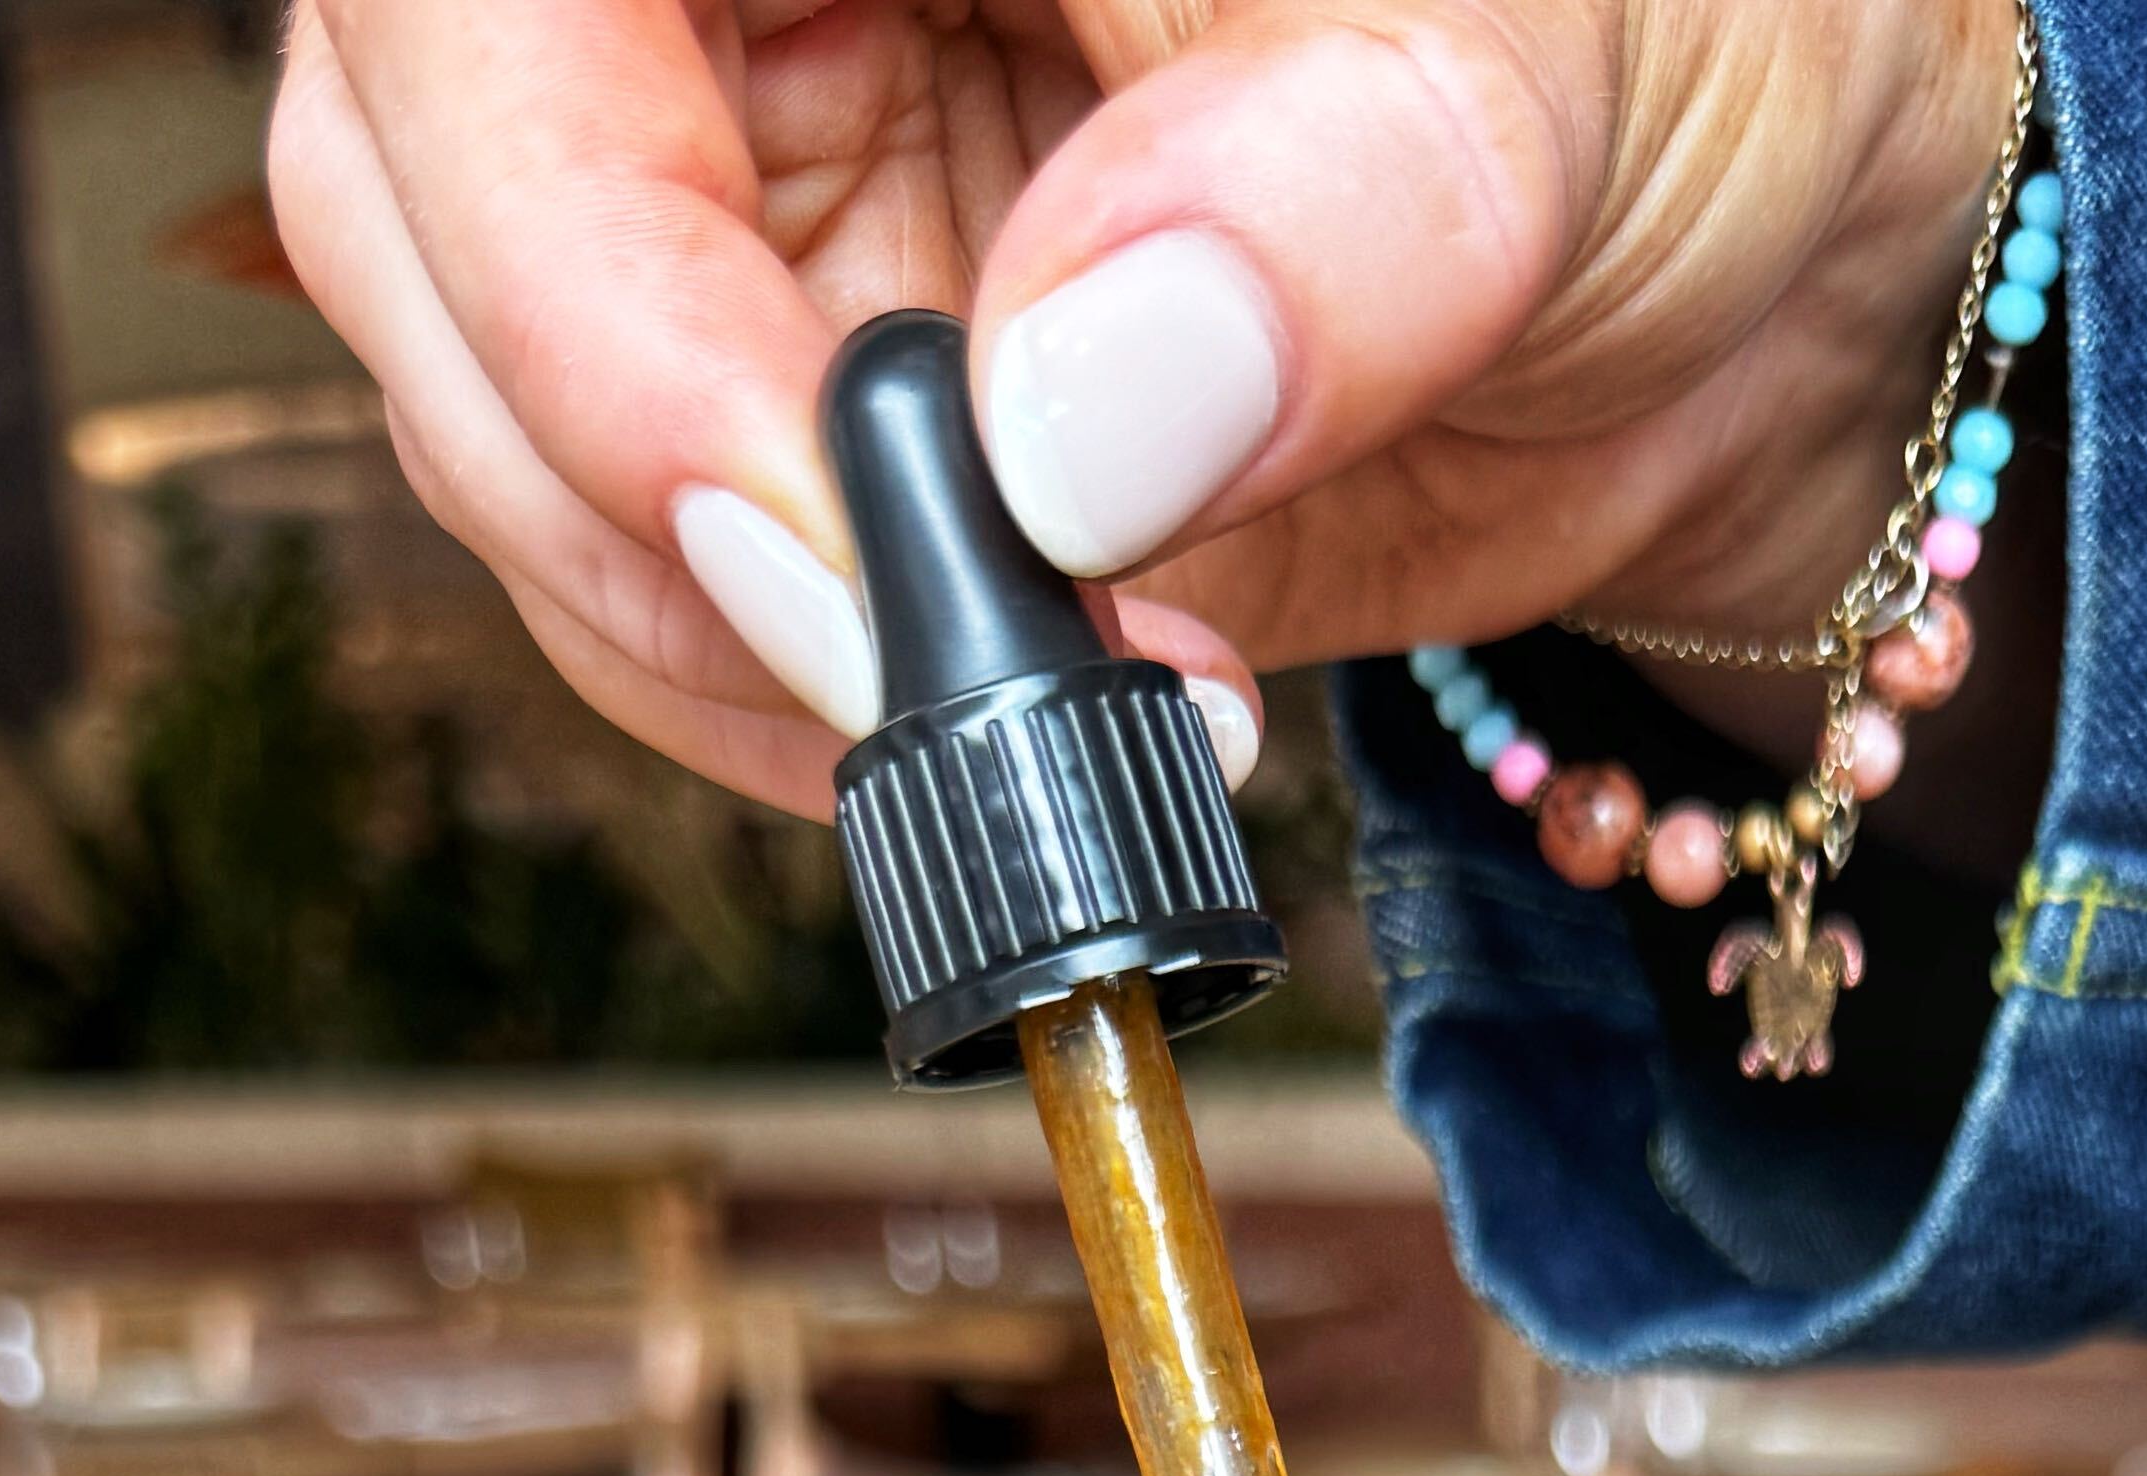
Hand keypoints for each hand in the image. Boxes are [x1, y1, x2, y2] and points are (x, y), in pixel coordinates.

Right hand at [269, 0, 2022, 811]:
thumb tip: (1088, 416)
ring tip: (1065, 713)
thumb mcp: (1558, 60)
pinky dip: (808, 711)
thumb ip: (1340, 204)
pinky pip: (658, 582)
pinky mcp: (789, 393)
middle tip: (919, 687)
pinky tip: (1034, 734)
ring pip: (495, 414)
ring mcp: (728, 168)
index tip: (800, 526)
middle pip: (417, 197)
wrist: (1729, 229)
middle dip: (630, 494)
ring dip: (727, 643)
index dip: (570, 260)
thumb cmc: (1659, 29)